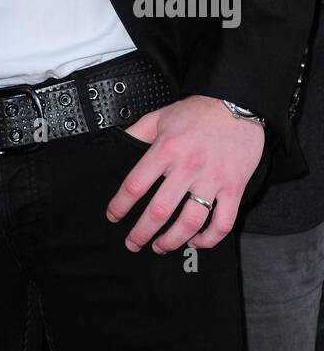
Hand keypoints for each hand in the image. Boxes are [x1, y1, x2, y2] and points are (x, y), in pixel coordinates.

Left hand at [106, 94, 265, 252]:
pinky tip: (196, 241)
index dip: (120, 206)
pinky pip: (222, 223)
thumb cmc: (199, 111)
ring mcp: (212, 180)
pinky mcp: (234, 188)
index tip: (113, 216)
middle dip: (142, 232)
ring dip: (172, 241)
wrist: (237, 103)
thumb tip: (118, 141)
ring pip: (190, 222)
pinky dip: (209, 239)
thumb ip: (139, 131)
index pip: (135, 185)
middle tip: (133, 243)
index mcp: (165, 149)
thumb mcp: (161, 115)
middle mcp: (187, 167)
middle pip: (159, 211)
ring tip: (161, 246)